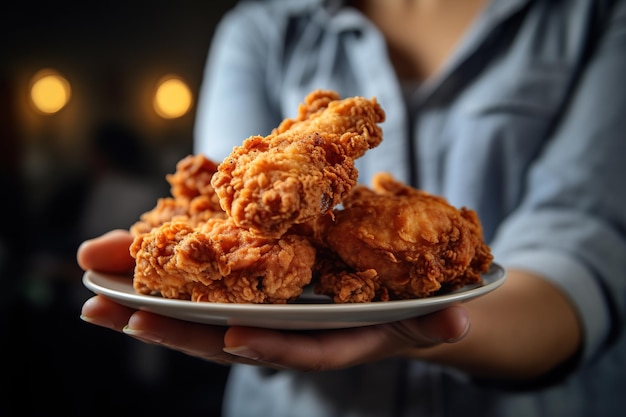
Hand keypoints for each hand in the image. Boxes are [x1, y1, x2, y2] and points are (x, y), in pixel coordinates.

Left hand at [77, 230, 469, 370]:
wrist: (389, 296)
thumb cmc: (406, 306)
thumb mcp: (427, 312)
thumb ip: (437, 320)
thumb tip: (460, 322)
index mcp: (329, 334)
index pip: (299, 344)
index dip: (272, 344)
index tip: (234, 337)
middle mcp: (289, 327)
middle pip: (227, 332)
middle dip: (172, 324)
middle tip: (111, 311)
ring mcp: (264, 307)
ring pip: (202, 310)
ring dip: (148, 299)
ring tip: (92, 290)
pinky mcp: (253, 281)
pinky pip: (206, 280)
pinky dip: (168, 272)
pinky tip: (125, 260)